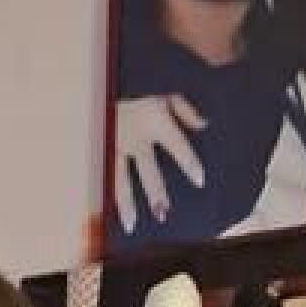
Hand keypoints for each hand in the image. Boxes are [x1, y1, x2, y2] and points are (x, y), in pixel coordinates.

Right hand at [114, 94, 206, 235]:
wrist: (104, 81)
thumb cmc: (141, 89)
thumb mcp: (167, 92)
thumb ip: (186, 110)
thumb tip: (204, 126)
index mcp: (155, 119)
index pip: (176, 145)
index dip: (188, 163)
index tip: (200, 180)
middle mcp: (135, 135)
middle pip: (147, 169)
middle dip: (155, 191)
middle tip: (163, 213)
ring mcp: (116, 144)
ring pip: (121, 178)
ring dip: (127, 203)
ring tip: (131, 225)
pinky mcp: (101, 150)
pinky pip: (106, 176)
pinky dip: (108, 197)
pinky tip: (109, 216)